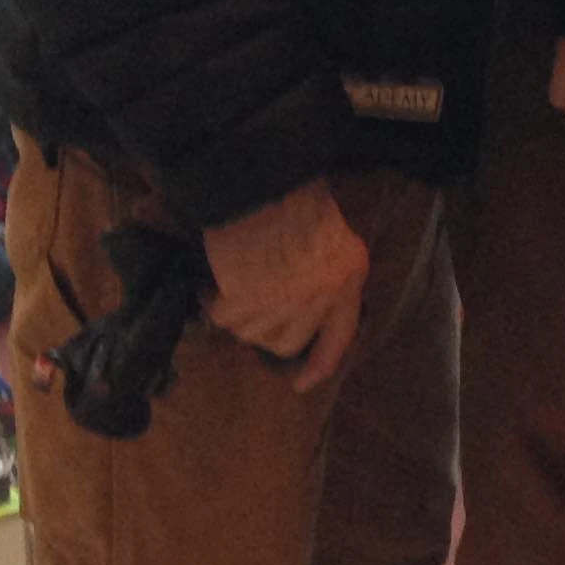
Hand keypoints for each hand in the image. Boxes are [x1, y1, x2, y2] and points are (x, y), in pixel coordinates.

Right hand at [201, 178, 371, 389]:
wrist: (265, 181)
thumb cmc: (299, 197)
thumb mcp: (332, 236)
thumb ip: (326, 273)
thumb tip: (308, 304)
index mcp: (349, 279)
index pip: (340, 337)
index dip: (321, 365)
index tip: (304, 384)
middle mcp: (321, 299)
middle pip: (289, 343)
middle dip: (270, 329)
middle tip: (256, 303)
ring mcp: (283, 304)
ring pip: (253, 335)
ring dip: (241, 315)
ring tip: (236, 281)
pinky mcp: (246, 302)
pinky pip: (224, 319)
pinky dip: (214, 303)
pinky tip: (215, 281)